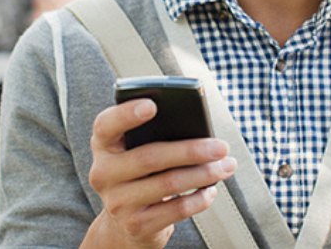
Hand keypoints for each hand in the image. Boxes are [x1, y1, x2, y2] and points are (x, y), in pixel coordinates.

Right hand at [81, 99, 236, 248]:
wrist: (126, 224)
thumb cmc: (140, 175)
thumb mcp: (136, 152)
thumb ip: (153, 136)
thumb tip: (197, 130)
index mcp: (103, 146)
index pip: (106, 125)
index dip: (126, 114)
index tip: (152, 105)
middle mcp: (104, 173)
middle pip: (150, 156)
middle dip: (191, 150)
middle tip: (221, 146)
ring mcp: (118, 202)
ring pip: (168, 183)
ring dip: (204, 174)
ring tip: (226, 166)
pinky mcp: (136, 224)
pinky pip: (176, 210)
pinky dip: (199, 199)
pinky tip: (211, 190)